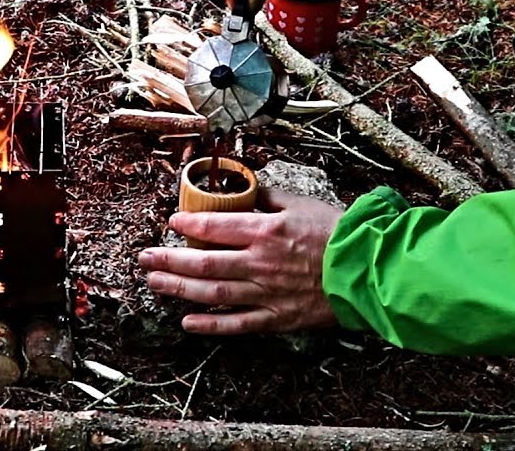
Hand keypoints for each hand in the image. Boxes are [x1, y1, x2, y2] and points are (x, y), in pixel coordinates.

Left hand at [138, 188, 342, 333]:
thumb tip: (245, 188)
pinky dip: (210, 325)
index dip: (187, 224)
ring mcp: (265, 293)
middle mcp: (258, 263)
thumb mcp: (302, 203)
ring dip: (178, 289)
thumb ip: (268, 198)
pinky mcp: (276, 318)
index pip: (214, 226)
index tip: (171, 222)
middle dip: (168, 260)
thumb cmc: (338, 234)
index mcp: (264, 231)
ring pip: (211, 294)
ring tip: (155, 283)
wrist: (369, 271)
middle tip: (145, 258)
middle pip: (202, 263)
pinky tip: (187, 322)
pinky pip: (236, 324)